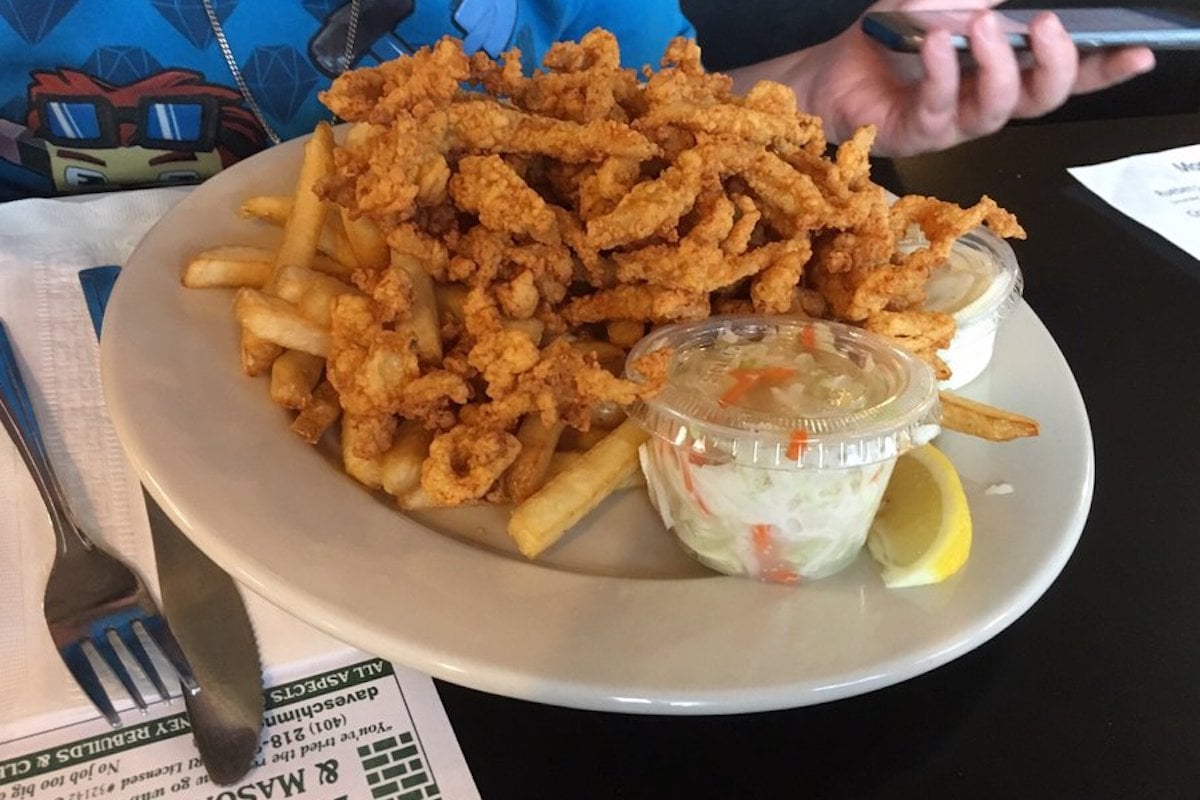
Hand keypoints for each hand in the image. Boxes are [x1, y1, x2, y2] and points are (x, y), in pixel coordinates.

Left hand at [757, 0, 1155, 156]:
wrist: (828, 71)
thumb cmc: (888, 36)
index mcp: (1002, 69)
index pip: (1063, 74)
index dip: (1102, 69)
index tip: (1138, 53)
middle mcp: (986, 101)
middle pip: (1042, 99)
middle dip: (1056, 63)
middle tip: (1049, 25)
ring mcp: (954, 122)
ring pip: (998, 108)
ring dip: (997, 63)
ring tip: (981, 26)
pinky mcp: (917, 135)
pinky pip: (940, 107)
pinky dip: (940, 71)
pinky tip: (934, 42)